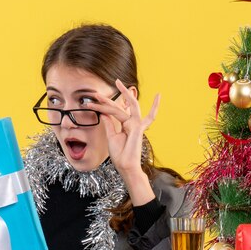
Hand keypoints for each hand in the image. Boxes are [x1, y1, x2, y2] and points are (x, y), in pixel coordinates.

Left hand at [88, 79, 159, 204]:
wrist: (125, 166)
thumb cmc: (120, 154)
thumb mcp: (111, 137)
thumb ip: (109, 124)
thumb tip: (104, 113)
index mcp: (124, 125)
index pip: (114, 112)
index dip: (103, 106)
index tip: (91, 102)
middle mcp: (131, 123)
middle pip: (120, 107)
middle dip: (110, 98)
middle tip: (99, 91)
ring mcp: (136, 124)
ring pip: (127, 107)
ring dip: (122, 95)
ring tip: (117, 83)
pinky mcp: (139, 128)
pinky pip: (147, 116)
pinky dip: (155, 107)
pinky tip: (158, 96)